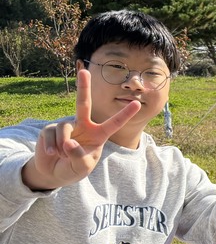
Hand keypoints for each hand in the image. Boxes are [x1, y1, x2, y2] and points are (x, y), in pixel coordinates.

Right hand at [23, 68, 141, 190]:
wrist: (54, 172)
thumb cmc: (74, 168)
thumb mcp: (82, 167)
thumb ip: (79, 156)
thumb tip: (68, 142)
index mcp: (98, 134)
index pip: (114, 124)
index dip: (125, 114)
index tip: (137, 104)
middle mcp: (83, 126)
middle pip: (83, 104)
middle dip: (83, 87)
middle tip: (83, 71)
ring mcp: (67, 126)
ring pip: (65, 128)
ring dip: (63, 146)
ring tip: (62, 156)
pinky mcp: (50, 129)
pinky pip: (51, 134)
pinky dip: (51, 147)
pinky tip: (52, 154)